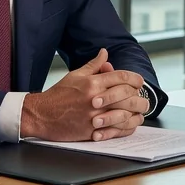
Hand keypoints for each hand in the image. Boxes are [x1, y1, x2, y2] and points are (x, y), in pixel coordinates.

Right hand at [20, 49, 148, 141]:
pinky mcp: (92, 131)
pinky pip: (117, 131)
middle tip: (143, 98)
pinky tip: (130, 124)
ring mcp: (94, 116)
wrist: (42, 115)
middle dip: (140, 97)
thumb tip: (105, 53)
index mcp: (92, 83)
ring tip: (140, 111)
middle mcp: (95, 99)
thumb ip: (93, 65)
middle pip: (128, 96)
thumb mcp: (75, 75)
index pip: (122, 77)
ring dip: (136, 113)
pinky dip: (127, 128)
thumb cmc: (58, 95)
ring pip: (126, 114)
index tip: (139, 82)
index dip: (135, 79)